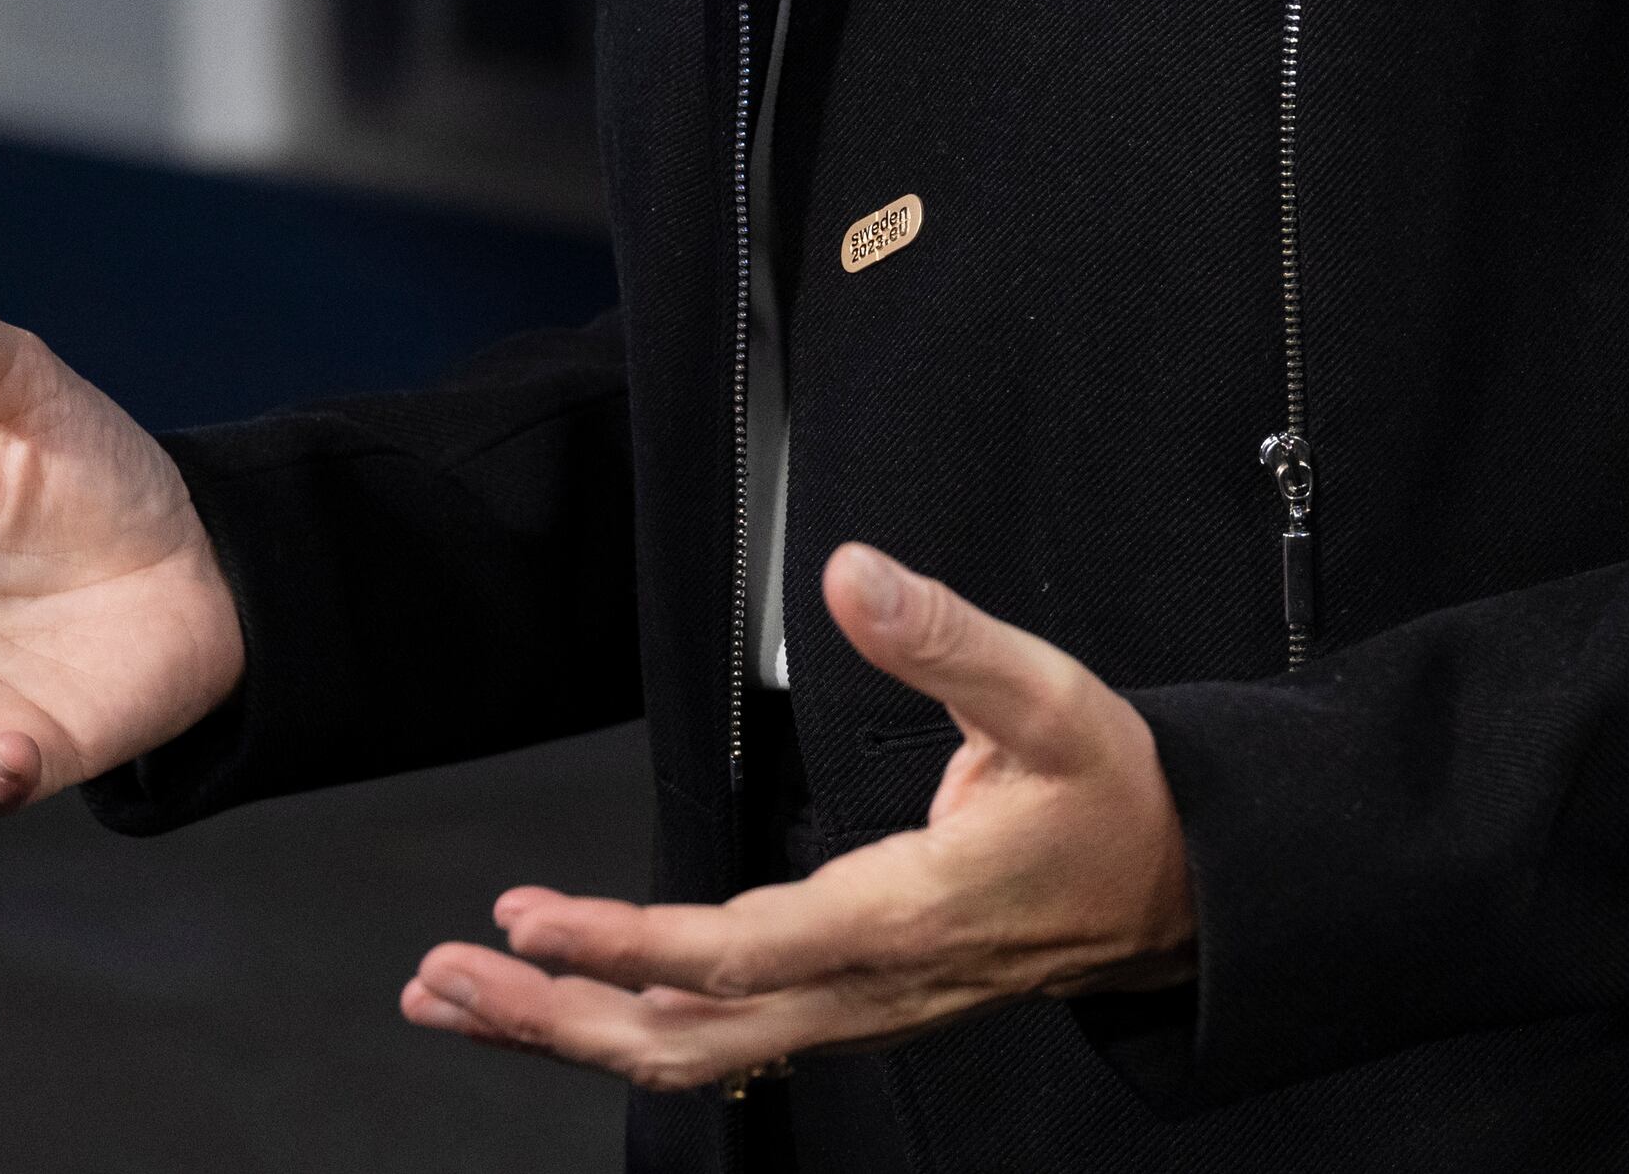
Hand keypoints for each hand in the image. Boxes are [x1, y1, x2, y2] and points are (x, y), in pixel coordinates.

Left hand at [398, 542, 1194, 1089]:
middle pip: (686, 1035)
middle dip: (554, 1015)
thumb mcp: (1053, 698)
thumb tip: (853, 575)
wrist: (1183, 894)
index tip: (525, 918)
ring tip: (461, 996)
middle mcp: (866, 988)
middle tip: (446, 978)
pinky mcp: (849, 1005)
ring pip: (695, 1054)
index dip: (622, 942)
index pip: (734, 953)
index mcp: (904, 917)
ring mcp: (855, 1011)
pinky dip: (629, 1025)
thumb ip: (946, 636)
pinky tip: (566, 1003)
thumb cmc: (1116, 800)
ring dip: (571, 1029)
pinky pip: (724, 1042)